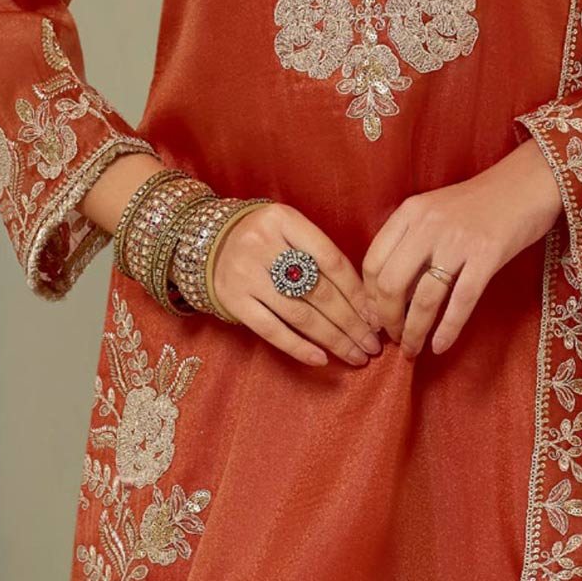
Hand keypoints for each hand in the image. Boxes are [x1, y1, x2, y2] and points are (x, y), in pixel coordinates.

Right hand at [207, 202, 386, 367]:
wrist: (205, 242)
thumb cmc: (263, 239)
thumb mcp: (288, 230)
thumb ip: (319, 255)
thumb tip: (364, 302)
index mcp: (284, 220)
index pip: (332, 261)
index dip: (358, 293)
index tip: (376, 316)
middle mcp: (263, 245)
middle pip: (319, 292)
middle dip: (352, 322)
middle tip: (372, 345)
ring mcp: (245, 274)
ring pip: (300, 314)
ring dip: (333, 339)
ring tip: (356, 355)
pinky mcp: (233, 300)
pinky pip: (271, 330)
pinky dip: (299, 347)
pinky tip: (322, 359)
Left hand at [362, 140, 561, 356]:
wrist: (527, 183)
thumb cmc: (481, 202)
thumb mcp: (435, 211)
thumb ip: (412, 241)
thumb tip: (392, 293)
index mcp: (410, 213)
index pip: (372, 263)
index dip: (369, 298)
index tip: (377, 317)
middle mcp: (428, 225)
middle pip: (391, 284)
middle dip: (388, 320)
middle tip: (394, 338)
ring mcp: (458, 241)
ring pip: (424, 298)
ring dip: (414, 331)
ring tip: (413, 349)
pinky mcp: (488, 255)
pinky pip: (461, 300)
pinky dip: (448, 329)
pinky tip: (440, 346)